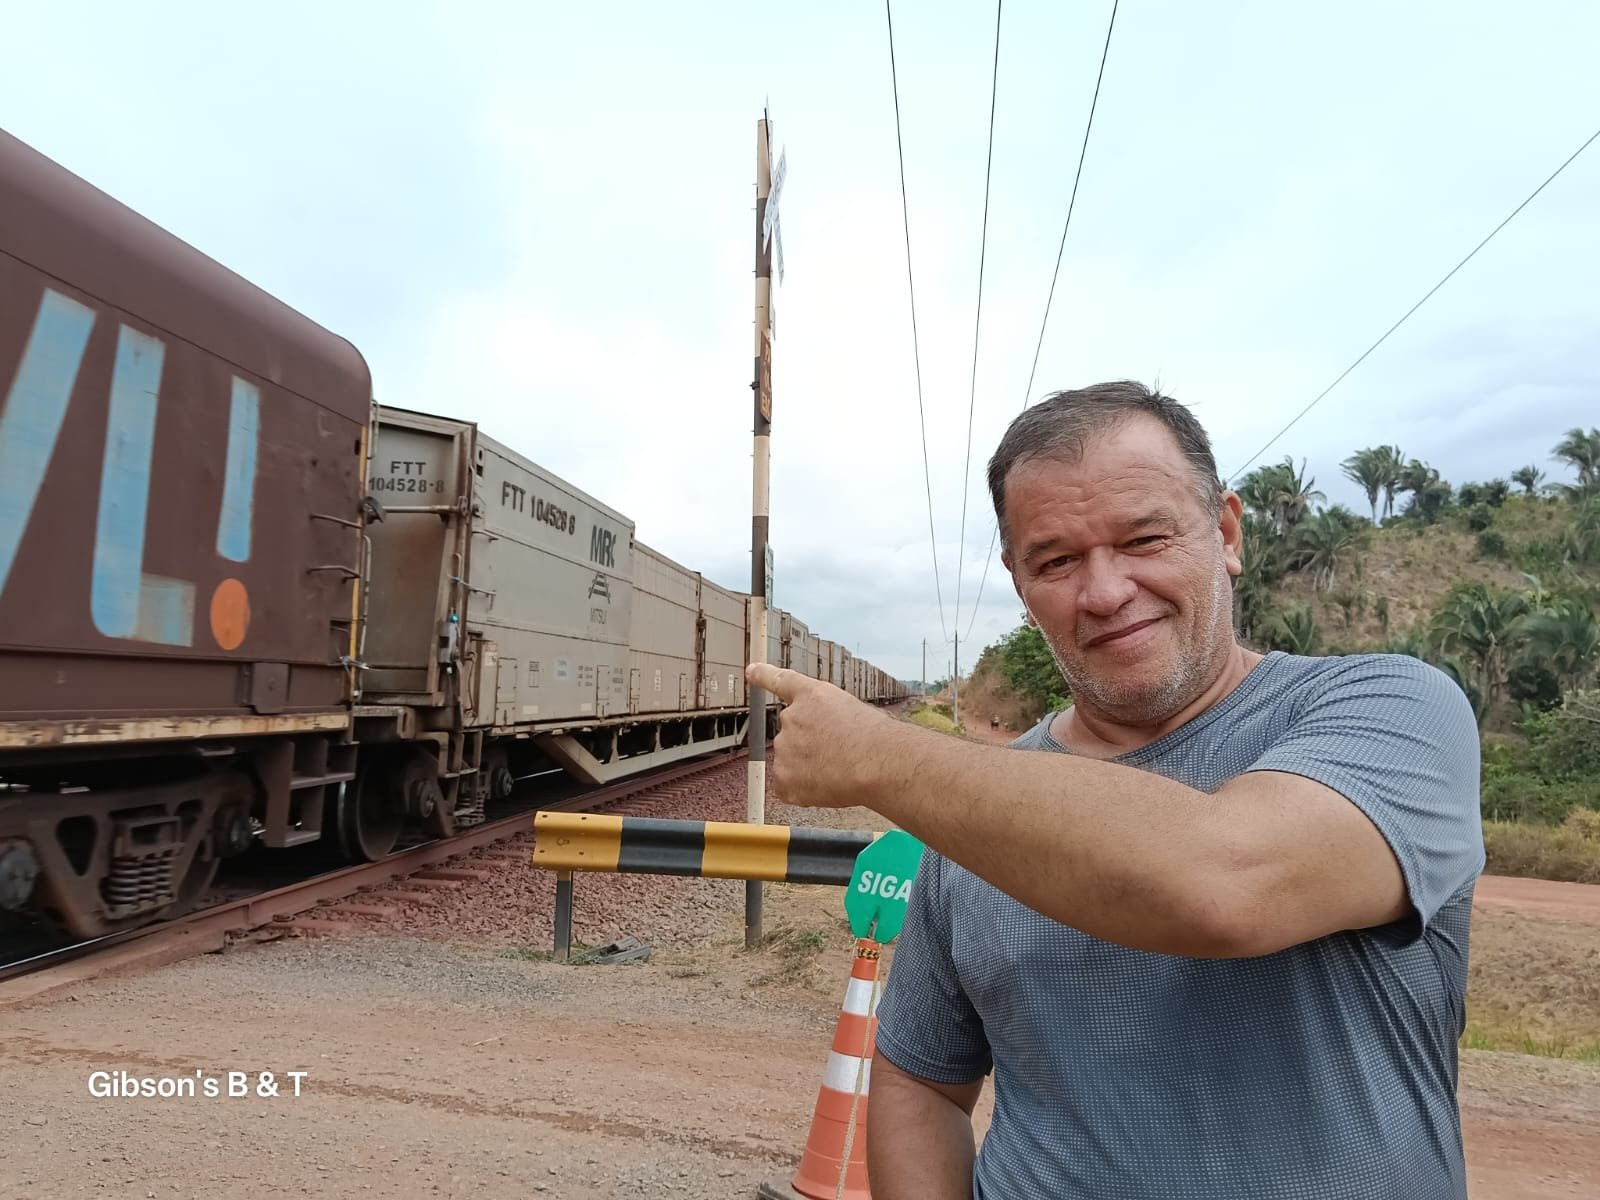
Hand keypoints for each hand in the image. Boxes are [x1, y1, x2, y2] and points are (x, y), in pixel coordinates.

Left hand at [746, 662, 901, 808]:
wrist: (877, 764)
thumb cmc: (877, 740)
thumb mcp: (853, 711)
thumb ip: (826, 717)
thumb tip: (822, 738)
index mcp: (812, 696)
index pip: (782, 681)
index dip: (764, 675)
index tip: (752, 670)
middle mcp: (792, 717)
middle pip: (793, 734)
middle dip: (811, 746)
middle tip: (840, 753)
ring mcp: (785, 747)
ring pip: (792, 761)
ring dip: (809, 767)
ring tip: (839, 769)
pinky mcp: (783, 777)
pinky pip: (789, 786)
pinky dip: (804, 790)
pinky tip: (827, 785)